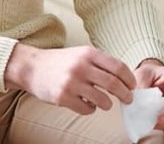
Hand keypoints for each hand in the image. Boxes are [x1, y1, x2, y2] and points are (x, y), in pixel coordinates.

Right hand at [4, 44, 135, 114]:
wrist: (31, 67)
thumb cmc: (60, 62)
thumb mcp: (80, 54)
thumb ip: (100, 63)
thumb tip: (125, 79)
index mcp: (87, 53)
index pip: (118, 67)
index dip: (130, 79)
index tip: (132, 86)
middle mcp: (80, 66)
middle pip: (114, 84)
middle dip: (126, 95)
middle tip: (128, 99)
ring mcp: (71, 82)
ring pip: (103, 101)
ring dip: (107, 104)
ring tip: (103, 102)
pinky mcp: (63, 97)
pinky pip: (87, 109)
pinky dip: (91, 109)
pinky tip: (85, 103)